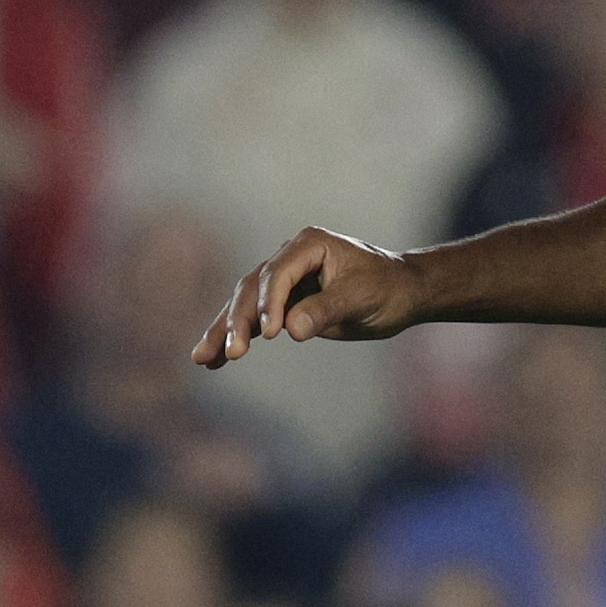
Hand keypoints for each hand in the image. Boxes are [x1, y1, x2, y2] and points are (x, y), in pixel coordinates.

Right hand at [192, 227, 423, 366]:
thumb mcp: (361, 298)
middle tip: (231, 353)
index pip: (278, 273)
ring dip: (224, 330)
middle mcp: (290, 256)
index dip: (270, 302)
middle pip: (252, 288)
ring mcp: (284, 279)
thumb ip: (326, 310)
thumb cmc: (387, 288)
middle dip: (237, 320)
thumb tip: (291, 330)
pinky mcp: (283, 302)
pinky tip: (213, 361)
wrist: (402, 293)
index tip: (271, 333)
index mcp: (309, 245)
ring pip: (245, 303)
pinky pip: (253, 320)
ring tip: (203, 359)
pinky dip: (235, 337)